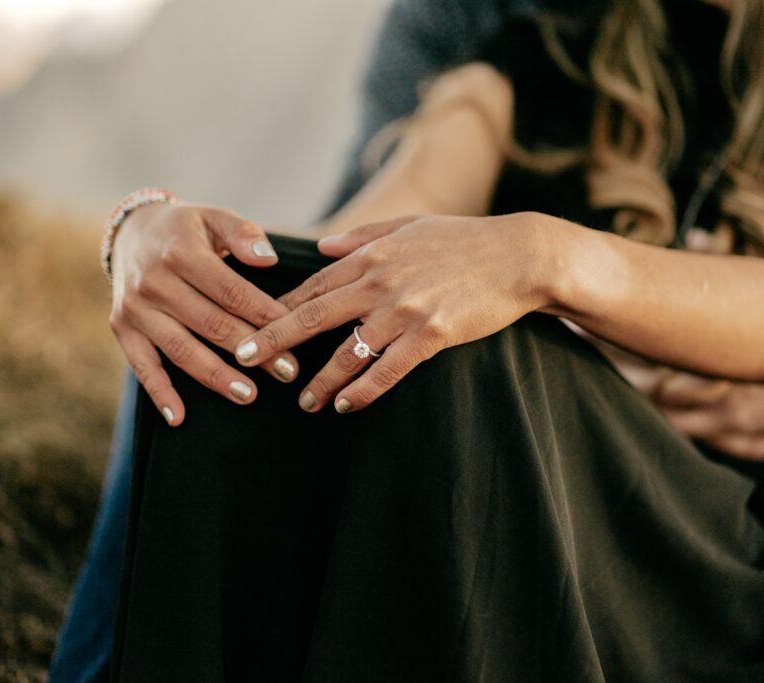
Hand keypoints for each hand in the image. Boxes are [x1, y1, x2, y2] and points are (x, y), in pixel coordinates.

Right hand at [109, 202, 300, 424]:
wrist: (131, 232)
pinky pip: (142, 367)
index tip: (295, 335)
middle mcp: (154, 283)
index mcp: (182, 253)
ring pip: (182, 350)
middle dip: (253, 351)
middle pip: (212, 324)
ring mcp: (136, 309)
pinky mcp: (122, 329)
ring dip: (217, 377)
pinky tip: (180, 417)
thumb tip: (268, 258)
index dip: (264, 316)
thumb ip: (243, 233)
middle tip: (288, 372)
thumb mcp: (214, 216)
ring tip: (250, 395)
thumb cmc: (187, 229)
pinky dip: (160, 394)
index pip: (232, 292)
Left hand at [233, 213, 551, 412]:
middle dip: (275, 340)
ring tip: (303, 401)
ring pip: (349, 350)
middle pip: (314, 315)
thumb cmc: (465, 239)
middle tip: (245, 360)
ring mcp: (405, 309)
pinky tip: (346, 404)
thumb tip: (323, 247)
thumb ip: (363, 236)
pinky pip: (388, 369)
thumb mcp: (411, 225)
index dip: (279, 307)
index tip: (250, 324)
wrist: (518, 256)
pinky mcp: (432, 334)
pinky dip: (364, 389)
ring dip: (321, 379)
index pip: (314, 285)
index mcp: (371, 254)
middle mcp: (380, 281)